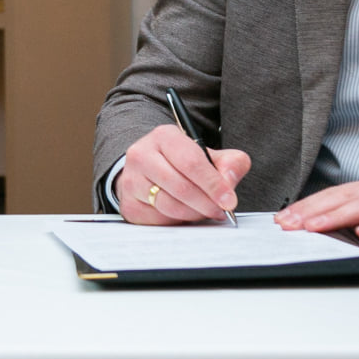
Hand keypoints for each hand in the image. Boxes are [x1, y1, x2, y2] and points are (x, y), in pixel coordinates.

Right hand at [115, 124, 249, 224]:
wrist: (148, 168)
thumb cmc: (181, 162)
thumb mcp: (208, 155)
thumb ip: (230, 163)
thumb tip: (230, 181)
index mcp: (164, 136)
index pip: (191, 162)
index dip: (213, 184)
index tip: (229, 200)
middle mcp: (142, 155)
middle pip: (180, 187)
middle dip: (206, 204)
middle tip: (221, 211)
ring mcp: (131, 180)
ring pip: (169, 206)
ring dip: (194, 214)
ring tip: (205, 212)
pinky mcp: (128, 204)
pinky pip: (159, 220)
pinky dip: (177, 221)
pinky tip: (185, 214)